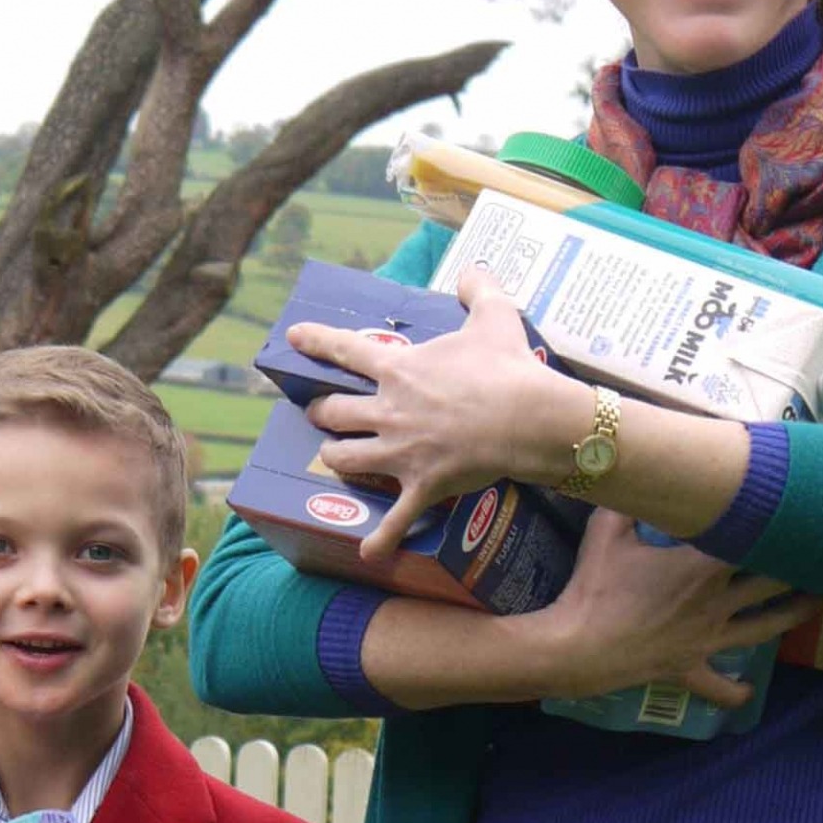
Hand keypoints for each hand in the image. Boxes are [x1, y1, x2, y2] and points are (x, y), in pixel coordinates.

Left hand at [295, 268, 590, 562]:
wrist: (529, 418)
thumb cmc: (509, 368)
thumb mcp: (495, 317)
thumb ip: (480, 289)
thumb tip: (475, 269)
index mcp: (398, 370)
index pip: (344, 350)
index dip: (315, 342)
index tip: (293, 338)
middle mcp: (388, 411)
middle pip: (333, 413)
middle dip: (322, 412)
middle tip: (322, 412)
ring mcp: (399, 452)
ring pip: (343, 458)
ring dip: (335, 457)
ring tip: (333, 457)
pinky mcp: (421, 486)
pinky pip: (394, 518)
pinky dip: (381, 538)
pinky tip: (368, 552)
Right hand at [543, 510, 814, 706]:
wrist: (576, 647)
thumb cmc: (593, 588)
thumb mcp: (605, 533)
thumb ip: (628, 502)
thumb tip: (637, 475)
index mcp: (701, 566)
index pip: (754, 540)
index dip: (781, 524)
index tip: (802, 511)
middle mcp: (716, 602)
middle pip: (772, 583)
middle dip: (801, 568)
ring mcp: (707, 639)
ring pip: (764, 629)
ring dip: (793, 615)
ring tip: (816, 604)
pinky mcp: (689, 669)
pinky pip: (719, 687)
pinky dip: (735, 692)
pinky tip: (749, 690)